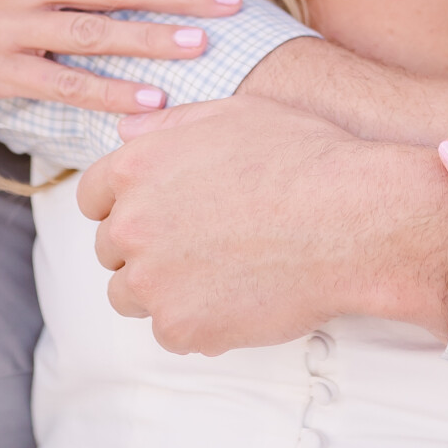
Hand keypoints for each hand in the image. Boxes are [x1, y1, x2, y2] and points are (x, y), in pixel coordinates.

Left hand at [76, 95, 447, 354]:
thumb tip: (127, 133)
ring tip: (220, 275)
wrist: (353, 220)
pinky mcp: (181, 327)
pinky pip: (172, 332)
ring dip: (163, 289)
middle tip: (201, 247)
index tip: (155, 217)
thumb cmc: (305, 159)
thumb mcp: (234, 116)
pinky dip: (199, 322)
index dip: (123, 206)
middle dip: (145, 249)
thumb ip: (170, 125)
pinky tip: (241, 299)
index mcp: (136, 168)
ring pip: (131, 296)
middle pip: (110, 250)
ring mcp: (152, 281)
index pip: (93, 197)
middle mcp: (132, 224)